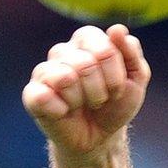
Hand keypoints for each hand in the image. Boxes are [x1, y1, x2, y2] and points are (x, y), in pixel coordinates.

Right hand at [22, 24, 150, 159]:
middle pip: (85, 64)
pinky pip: (42, 96)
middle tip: (99, 101)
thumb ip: (132, 52)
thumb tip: (116, 29)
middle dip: (99, 91)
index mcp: (87, 40)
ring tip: (81, 106)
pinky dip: (59, 110)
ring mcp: (45, 72)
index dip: (114, 74)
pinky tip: (63, 113)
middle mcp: (63, 51)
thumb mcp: (136, 79)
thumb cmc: (116, 104)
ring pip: (64, 79)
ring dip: (81, 101)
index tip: (116, 89)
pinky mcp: (32, 94)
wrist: (100, 137)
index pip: (103, 47)